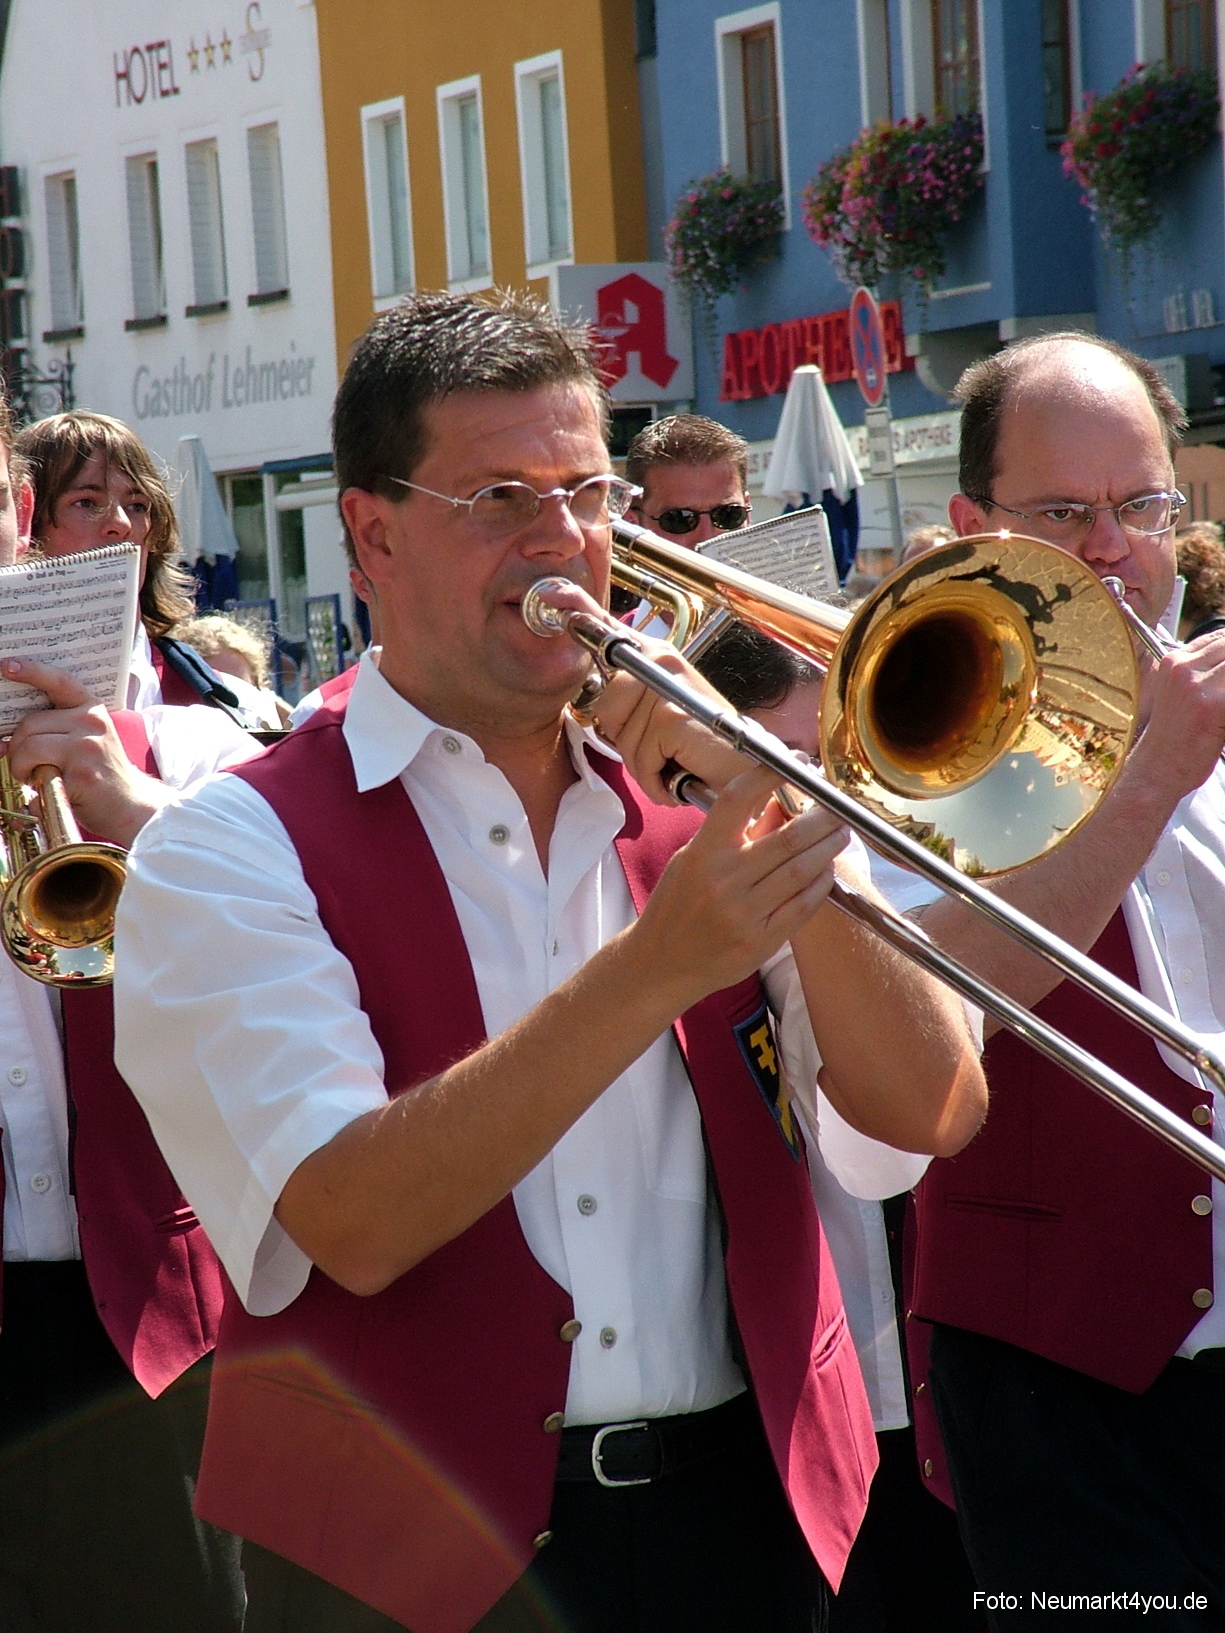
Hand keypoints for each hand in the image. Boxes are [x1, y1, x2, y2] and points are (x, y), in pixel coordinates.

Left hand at [0, 658, 169, 846]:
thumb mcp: (87, 741)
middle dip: (17, 746)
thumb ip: (58, 730)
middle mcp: (91, 722)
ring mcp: (86, 744)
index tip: (6, 666)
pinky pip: (35, 767)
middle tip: (25, 765)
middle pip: (30, 722)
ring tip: (31, 776)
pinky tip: (45, 786)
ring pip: (29, 744)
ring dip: (19, 764)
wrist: (131, 805)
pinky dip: (30, 779)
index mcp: (92, 710)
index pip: (59, 682)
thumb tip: (8, 737)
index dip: (31, 672)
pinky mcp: (79, 768)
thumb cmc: (101, 776)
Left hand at [528, 581, 751, 800]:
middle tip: (662, 746)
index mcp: (656, 655)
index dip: (581, 612)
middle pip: (603, 703)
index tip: (556, 597)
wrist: (744, 774)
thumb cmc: (698, 749)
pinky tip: (680, 771)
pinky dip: (656, 778)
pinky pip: (639, 757)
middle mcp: (662, 659)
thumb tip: (594, 699)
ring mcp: (666, 685)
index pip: (611, 631)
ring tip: (673, 760)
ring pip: (619, 734)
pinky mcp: (670, 716)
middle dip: (625, 739)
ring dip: (642, 763)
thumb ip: (627, 700)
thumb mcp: (657, 714)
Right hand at [631, 764, 848, 1003]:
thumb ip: (734, 834)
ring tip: (840, 834)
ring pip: (801, 871)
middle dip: (822, 818)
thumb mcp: (693, 859)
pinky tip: (826, 872)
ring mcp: (742, 914)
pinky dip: (821, 885)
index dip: (771, 776)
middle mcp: (722, 880)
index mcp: (702, 853)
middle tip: (838, 808)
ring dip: (828, 849)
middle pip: (787, 838)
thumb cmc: (677, 905)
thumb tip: (780, 803)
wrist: (661, 963)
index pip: (739, 799)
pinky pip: (802, 907)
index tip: (798, 763)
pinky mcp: (759, 942)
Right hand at [1129, 634, 1224, 803]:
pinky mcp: (1214, 705)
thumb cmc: (1172, 739)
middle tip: (1224, 693)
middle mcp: (1183, 668)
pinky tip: (1224, 721)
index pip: (1218, 638)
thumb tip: (1223, 665)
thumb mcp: (1177, 695)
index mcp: (1172, 662)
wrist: (1157, 770)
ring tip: (1223, 707)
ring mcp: (1198, 685)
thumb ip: (1201, 673)